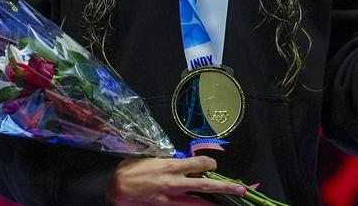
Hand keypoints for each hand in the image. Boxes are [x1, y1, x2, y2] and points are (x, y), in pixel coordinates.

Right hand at [109, 156, 246, 204]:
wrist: (115, 188)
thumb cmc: (131, 169)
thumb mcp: (150, 157)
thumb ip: (169, 160)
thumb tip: (183, 161)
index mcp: (171, 166)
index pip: (199, 164)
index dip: (210, 164)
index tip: (212, 165)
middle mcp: (174, 183)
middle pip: (206, 186)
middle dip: (225, 188)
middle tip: (242, 190)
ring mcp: (171, 198)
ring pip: (199, 203)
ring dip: (215, 204)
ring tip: (229, 204)